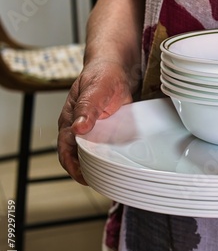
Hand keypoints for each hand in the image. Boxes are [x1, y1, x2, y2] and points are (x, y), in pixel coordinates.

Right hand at [57, 60, 135, 184]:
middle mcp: (78, 128)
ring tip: (110, 178)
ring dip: (97, 166)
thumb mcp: (96, 89)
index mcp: (70, 120)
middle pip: (76, 156)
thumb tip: (78, 128)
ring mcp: (92, 130)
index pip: (65, 149)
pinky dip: (109, 157)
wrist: (116, 68)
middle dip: (85, 171)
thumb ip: (88, 107)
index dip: (73, 166)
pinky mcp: (105, 130)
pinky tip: (118, 163)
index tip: (84, 178)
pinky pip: (105, 147)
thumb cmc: (103, 74)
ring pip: (90, 153)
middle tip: (101, 182)